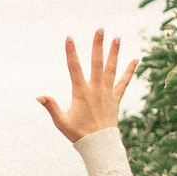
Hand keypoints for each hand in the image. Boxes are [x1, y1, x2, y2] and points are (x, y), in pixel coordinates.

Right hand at [39, 28, 136, 143]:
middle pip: (97, 63)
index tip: (69, 37)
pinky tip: (137, 59)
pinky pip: (124, 82)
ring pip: (111, 69)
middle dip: (98, 45)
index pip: (74, 68)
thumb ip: (51, 107)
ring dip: (114, 53)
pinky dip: (130, 71)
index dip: (71, 52)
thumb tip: (39, 96)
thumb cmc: (78, 134)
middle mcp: (96, 89)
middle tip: (100, 29)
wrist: (100, 145)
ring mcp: (107, 93)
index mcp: (81, 93)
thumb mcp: (61, 122)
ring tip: (117, 38)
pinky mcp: (115, 99)